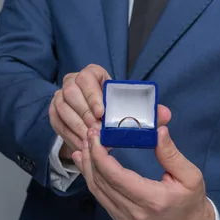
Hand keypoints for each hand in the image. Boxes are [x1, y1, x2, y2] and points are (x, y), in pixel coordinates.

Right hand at [49, 63, 171, 160]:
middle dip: (84, 115)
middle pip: (71, 94)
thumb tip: (165, 114)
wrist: (99, 115)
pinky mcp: (54, 111)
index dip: (93, 95)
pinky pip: (56, 122)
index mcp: (93, 74)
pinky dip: (68, 135)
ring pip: (61, 108)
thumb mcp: (133, 107)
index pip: (87, 78)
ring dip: (76, 126)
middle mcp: (72, 81)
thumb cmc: (118, 108)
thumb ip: (149, 111)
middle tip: (97, 132)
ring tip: (90, 140)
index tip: (102, 113)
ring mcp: (60, 96)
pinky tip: (81, 145)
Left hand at [72, 122, 214, 219]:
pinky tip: (88, 165)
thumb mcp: (190, 175)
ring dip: (87, 167)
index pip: (116, 177)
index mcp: (152, 200)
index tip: (96, 136)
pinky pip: (101, 198)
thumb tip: (158, 131)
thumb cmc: (191, 201)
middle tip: (88, 135)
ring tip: (84, 147)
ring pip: (97, 191)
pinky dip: (92, 179)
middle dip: (91, 156)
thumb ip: (171, 154)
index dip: (101, 156)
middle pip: (102, 182)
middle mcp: (134, 212)